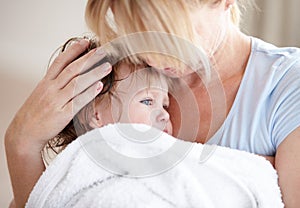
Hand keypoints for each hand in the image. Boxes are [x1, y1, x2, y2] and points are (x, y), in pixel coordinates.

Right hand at [5, 39, 111, 206]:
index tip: (85, 42)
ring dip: (94, 73)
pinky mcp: (62, 114)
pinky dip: (89, 93)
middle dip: (88, 59)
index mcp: (46, 82)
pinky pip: (78, 101)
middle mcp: (51, 89)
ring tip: (107, 66)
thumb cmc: (34, 114)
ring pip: (77, 83)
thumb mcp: (42, 93)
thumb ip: (55, 83)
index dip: (74, 50)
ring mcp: (56, 101)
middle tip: (102, 51)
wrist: (24, 133)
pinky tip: (99, 86)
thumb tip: (71, 75)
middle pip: (72, 69)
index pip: (61, 61)